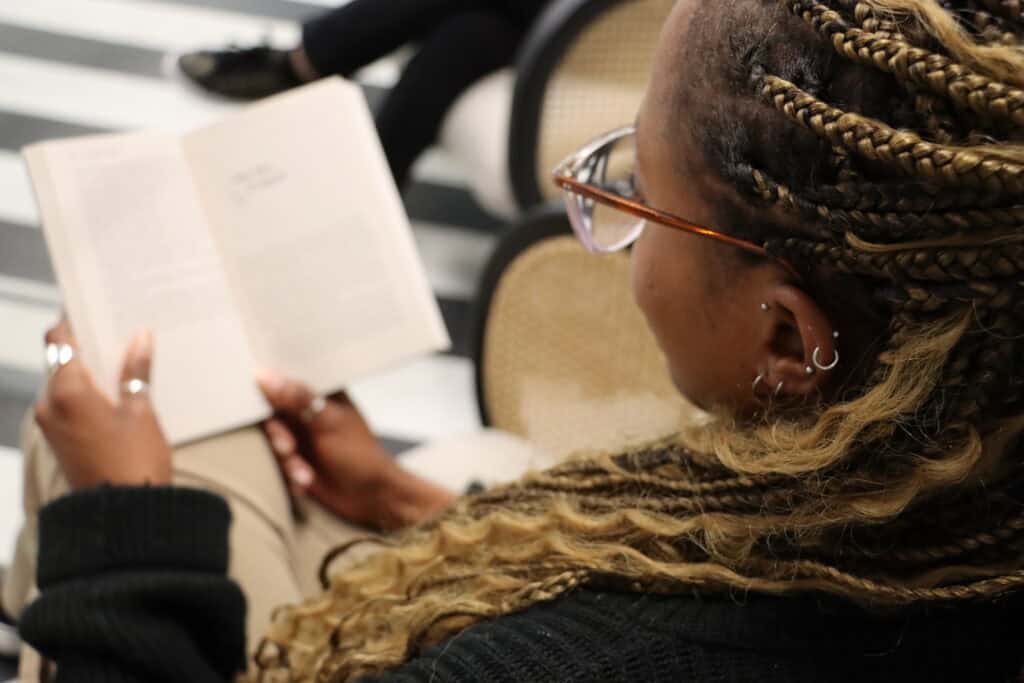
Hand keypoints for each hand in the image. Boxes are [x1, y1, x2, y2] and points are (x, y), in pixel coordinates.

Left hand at [34, 319, 171, 489]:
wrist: (124, 515)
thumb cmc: (135, 462)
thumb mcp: (142, 411)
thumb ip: (136, 371)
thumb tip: (139, 337)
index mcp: (67, 391)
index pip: (59, 340)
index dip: (74, 320)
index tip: (95, 307)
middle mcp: (49, 405)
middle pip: (62, 360)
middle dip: (88, 345)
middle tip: (120, 331)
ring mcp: (52, 424)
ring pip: (66, 382)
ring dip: (90, 370)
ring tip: (125, 360)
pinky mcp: (60, 440)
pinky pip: (69, 403)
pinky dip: (88, 391)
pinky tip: (118, 390)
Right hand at [257, 371, 453, 529]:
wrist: (372, 496)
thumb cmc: (360, 455)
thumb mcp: (329, 423)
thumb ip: (299, 399)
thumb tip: (267, 376)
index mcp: (321, 396)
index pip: (286, 383)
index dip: (271, 395)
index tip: (266, 409)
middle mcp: (309, 414)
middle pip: (273, 416)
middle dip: (279, 436)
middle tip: (289, 448)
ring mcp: (303, 438)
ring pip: (274, 443)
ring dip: (287, 461)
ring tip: (304, 473)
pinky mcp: (297, 462)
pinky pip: (278, 464)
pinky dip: (291, 474)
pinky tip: (306, 482)